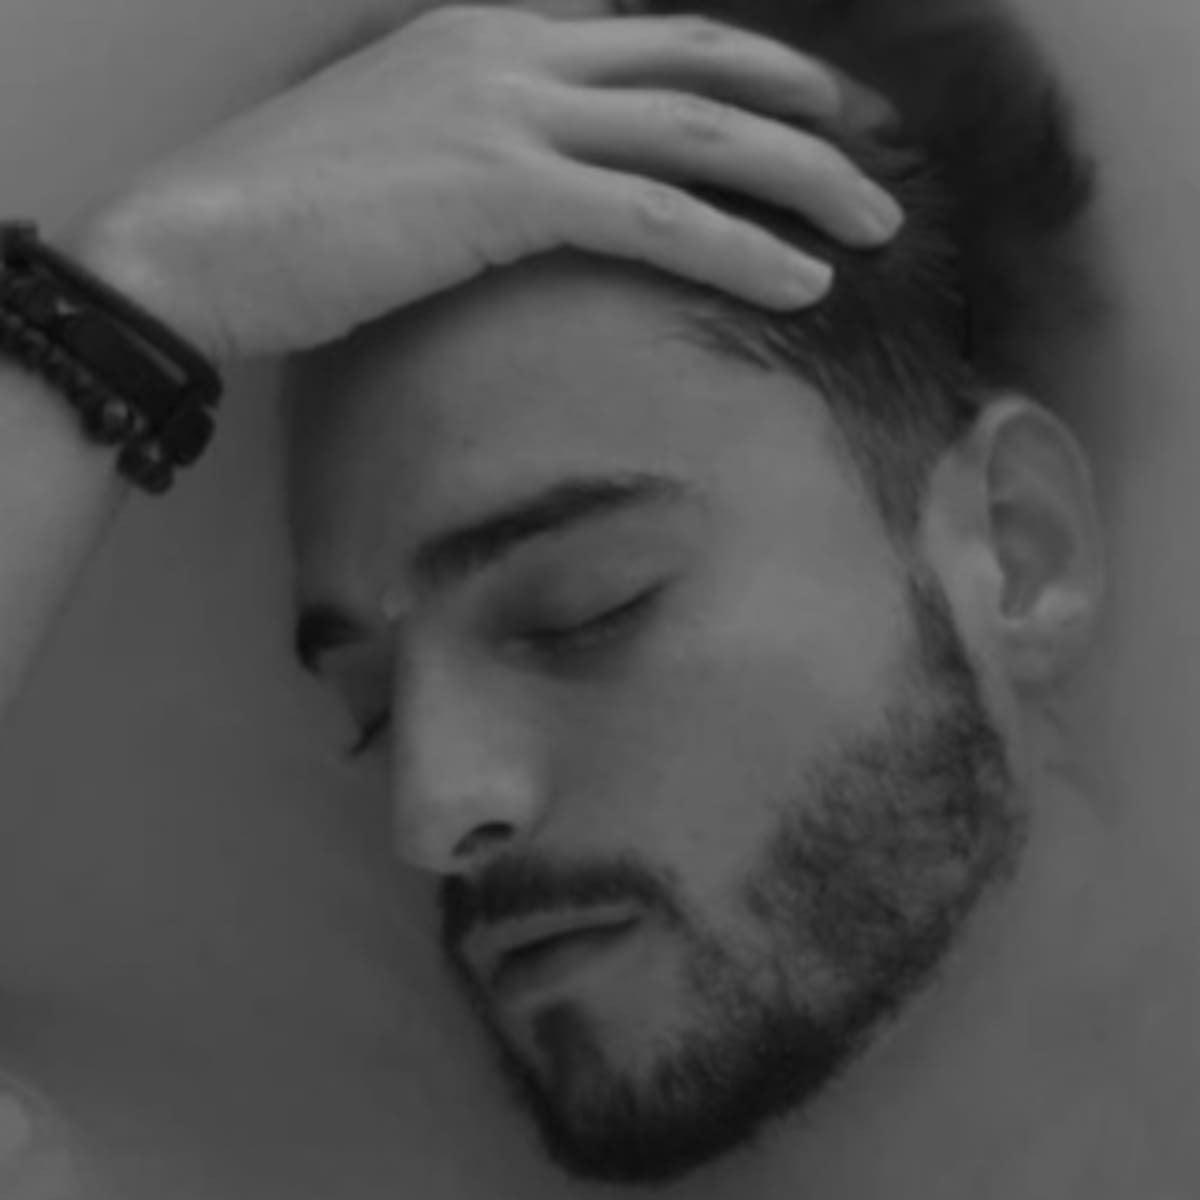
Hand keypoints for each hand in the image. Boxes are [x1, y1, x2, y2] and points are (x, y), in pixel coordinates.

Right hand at [82, 5, 903, 362]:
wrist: (199, 237)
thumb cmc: (290, 211)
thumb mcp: (407, 146)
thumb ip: (489, 142)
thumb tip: (545, 190)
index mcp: (498, 28)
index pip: (660, 35)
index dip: (754, 72)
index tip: (819, 115)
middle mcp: (518, 46)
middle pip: (707, 67)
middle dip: (812, 111)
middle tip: (880, 159)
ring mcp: (514, 109)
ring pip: (704, 134)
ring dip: (807, 180)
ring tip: (877, 230)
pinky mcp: (506, 188)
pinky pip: (658, 214)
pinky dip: (741, 250)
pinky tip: (804, 286)